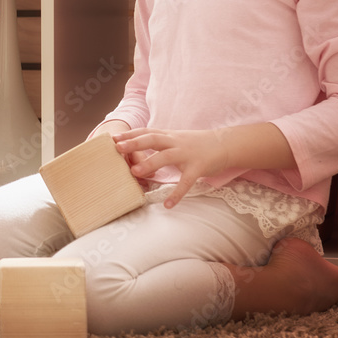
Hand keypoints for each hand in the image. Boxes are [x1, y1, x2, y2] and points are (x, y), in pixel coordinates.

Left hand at [112, 128, 230, 208]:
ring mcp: (187, 154)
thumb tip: (136, 152)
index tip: (112, 137)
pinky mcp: (198, 167)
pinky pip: (186, 181)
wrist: (225, 144)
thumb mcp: (176, 140)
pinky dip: (177, 193)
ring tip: (135, 172)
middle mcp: (175, 142)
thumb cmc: (196, 145)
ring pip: (166, 157)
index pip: (146, 132)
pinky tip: (167, 205)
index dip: (130, 134)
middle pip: (152, 139)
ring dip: (150, 163)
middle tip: (118, 149)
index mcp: (168, 136)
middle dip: (134, 143)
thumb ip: (159, 144)